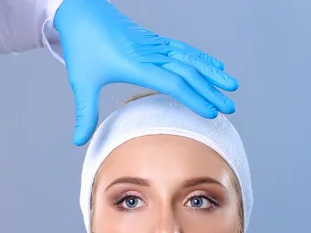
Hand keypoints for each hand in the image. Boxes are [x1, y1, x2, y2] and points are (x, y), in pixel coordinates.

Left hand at [54, 0, 238, 145]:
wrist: (81, 11)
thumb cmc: (82, 46)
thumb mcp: (81, 82)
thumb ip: (84, 113)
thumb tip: (77, 141)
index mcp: (135, 64)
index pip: (172, 83)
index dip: (193, 97)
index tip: (210, 112)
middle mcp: (151, 54)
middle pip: (188, 72)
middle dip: (211, 90)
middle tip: (230, 107)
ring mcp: (156, 45)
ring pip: (191, 59)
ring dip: (213, 73)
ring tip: (233, 86)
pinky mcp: (156, 41)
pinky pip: (185, 50)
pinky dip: (203, 58)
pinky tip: (215, 66)